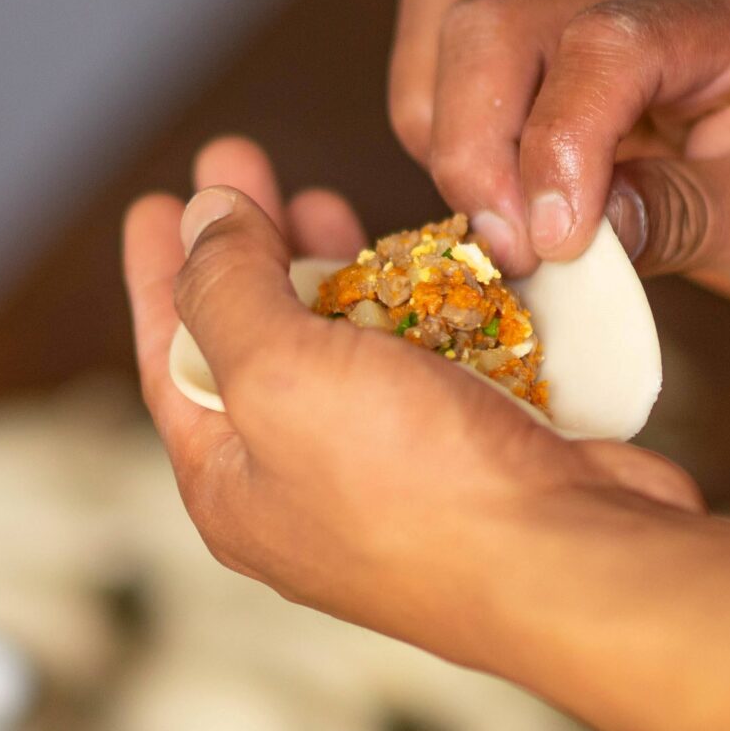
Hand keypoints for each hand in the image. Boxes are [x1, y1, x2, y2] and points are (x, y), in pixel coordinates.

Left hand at [123, 137, 701, 666]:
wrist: (575, 564)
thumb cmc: (414, 485)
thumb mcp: (279, 373)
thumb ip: (225, 290)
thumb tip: (201, 219)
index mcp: (231, 487)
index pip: (169, 362)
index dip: (158, 277)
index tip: (155, 201)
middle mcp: (301, 489)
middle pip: (252, 347)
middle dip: (246, 252)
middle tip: (244, 166)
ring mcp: (392, 476)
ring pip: (343, 352)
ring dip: (331, 269)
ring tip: (325, 198)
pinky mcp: (474, 455)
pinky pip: (423, 363)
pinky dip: (415, 302)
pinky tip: (422, 253)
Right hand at [388, 0, 729, 321]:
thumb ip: (695, 216)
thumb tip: (581, 233)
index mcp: (728, 22)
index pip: (599, 45)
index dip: (555, 147)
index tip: (558, 247)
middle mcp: (648, 1)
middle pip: (492, 18)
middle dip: (474, 145)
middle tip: (515, 252)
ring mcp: (596, 23)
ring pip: (453, 22)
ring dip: (445, 131)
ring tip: (500, 226)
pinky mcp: (559, 67)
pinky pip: (453, 60)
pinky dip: (440, 130)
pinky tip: (498, 204)